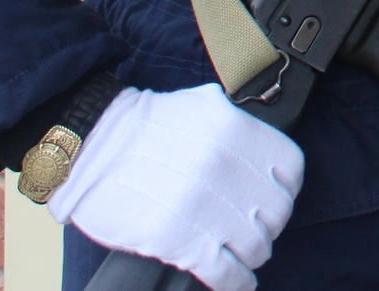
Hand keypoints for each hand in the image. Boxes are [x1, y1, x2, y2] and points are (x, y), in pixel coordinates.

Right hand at [47, 84, 302, 290]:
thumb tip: (264, 152)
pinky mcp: (177, 240)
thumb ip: (239, 126)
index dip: (286, 189)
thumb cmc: (145, 127)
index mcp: (235, 130)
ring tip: (243, 255)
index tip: (275, 199)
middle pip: (276, 212)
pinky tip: (236, 281)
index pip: (290, 170)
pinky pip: (225, 272)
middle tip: (255, 229)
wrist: (88, 147)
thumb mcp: (202, 105)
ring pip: (255, 245)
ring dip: (253, 255)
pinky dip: (235, 282)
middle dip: (269, 225)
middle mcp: (224, 166)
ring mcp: (201, 205)